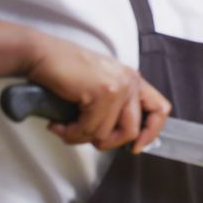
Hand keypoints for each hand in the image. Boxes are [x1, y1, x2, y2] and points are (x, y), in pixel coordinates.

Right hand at [25, 33, 170, 152]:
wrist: (41, 55)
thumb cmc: (65, 70)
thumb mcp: (99, 86)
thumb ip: (114, 107)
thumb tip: (124, 139)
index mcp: (132, 80)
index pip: (160, 109)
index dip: (151, 132)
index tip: (136, 147)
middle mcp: (130, 81)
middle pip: (132, 130)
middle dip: (106, 142)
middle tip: (84, 136)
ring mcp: (118, 86)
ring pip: (106, 134)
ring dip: (81, 137)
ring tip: (65, 128)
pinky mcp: (102, 92)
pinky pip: (89, 129)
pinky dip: (71, 133)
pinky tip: (58, 125)